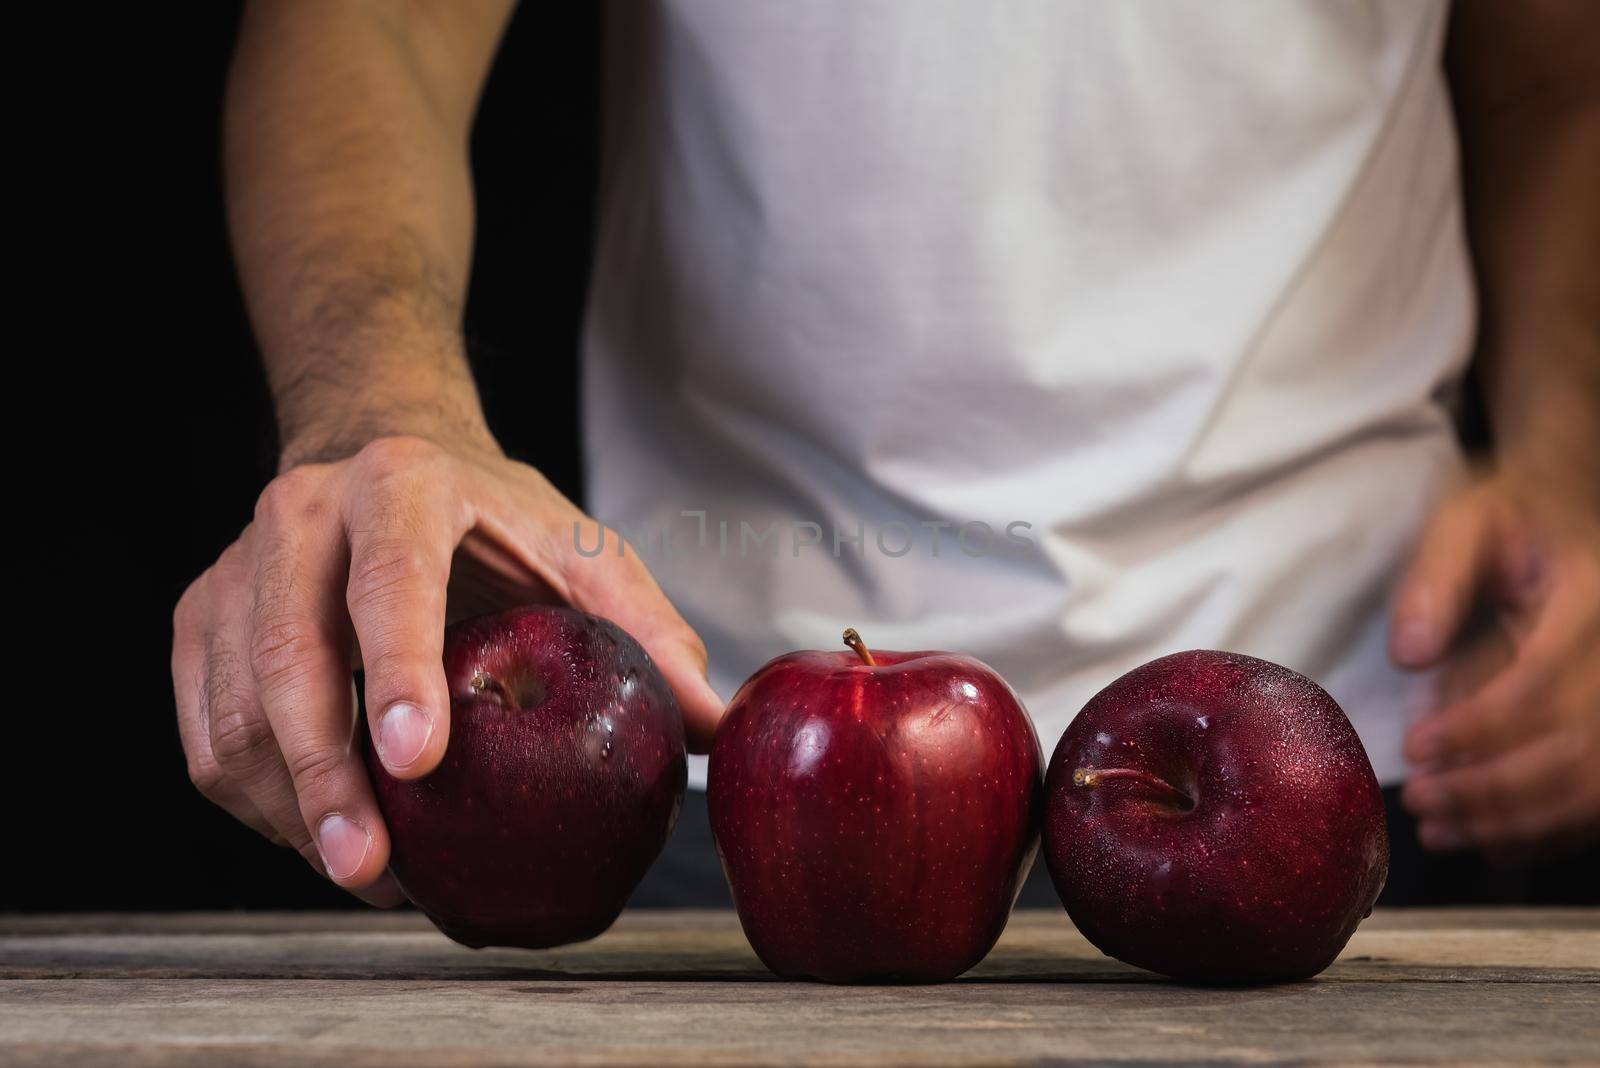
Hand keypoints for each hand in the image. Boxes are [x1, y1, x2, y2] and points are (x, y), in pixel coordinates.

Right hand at [171, 435, 722, 899]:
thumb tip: (713, 726)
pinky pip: (207, 733)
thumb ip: (648, 630)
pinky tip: (326, 841)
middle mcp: (300, 514)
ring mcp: (235, 567)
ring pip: (233, 709)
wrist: (386, 454)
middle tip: (376, 868)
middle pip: (286, 653)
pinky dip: (260, 805)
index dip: (398, 669)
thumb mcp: (581, 549)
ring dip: (291, 810)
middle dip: (324, 774)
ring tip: (368, 877)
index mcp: (400, 483)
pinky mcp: (201, 618)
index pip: (390, 578)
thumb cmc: (495, 519)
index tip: (419, 762)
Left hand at [1389, 466, 1599, 855]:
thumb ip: (1435, 580)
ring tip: (1443, 830)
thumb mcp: (1465, 520)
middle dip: (1493, 786)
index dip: (1479, 728)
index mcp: (1591, 599)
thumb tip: (1410, 654)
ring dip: (1517, 819)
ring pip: (1592, 781)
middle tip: (1423, 802)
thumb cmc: (1512, 514)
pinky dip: (1549, 827)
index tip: (1416, 749)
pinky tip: (1492, 843)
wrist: (1566, 506)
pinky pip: (1597, 789)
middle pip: (1576, 746)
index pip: (1542, 682)